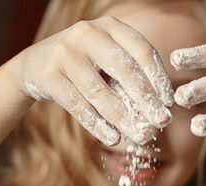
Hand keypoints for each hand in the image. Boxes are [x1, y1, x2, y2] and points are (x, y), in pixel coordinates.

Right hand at [11, 16, 175, 145]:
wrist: (35, 65)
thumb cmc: (84, 66)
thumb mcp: (107, 61)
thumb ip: (130, 76)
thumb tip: (162, 109)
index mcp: (109, 26)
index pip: (142, 51)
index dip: (158, 79)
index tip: (170, 104)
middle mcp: (87, 33)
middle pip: (124, 69)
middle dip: (146, 100)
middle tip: (162, 123)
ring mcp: (64, 52)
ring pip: (100, 91)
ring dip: (124, 118)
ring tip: (141, 137)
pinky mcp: (48, 74)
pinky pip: (77, 104)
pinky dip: (97, 124)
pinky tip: (112, 138)